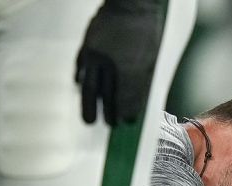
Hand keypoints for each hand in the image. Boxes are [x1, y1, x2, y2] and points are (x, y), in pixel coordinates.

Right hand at [76, 0, 164, 125]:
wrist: (132, 3)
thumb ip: (143, 80)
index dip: (126, 112)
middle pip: (107, 95)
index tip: (127, 122)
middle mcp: (111, 63)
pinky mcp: (88, 44)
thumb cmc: (147, 29)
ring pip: (90, 85)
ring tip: (89, 120)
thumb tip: (136, 101)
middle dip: (108, 113)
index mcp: (131, 66)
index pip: (127, 97)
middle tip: (109, 126)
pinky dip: (80, 78)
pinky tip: (80, 85)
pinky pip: (81, 66)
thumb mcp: (151, 57)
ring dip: (89, 104)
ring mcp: (97, 53)